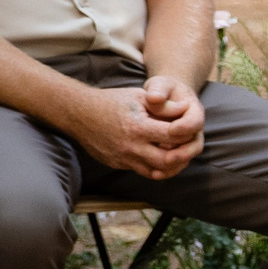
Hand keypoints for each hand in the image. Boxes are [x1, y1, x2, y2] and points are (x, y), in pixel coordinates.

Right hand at [73, 78, 204, 179]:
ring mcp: (123, 158)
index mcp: (138, 127)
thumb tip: (186, 109)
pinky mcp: (118, 164)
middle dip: (183, 155)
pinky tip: (159, 157)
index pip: (175, 136)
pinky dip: (155, 167)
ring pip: (157, 172)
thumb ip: (163, 105)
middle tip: (187, 146)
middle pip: (169, 161)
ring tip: (176, 154)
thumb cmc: (111, 101)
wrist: (79, 113)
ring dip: (171, 165)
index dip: (187, 133)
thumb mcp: (139, 96)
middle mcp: (131, 146)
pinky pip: (143, 171)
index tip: (188, 128)